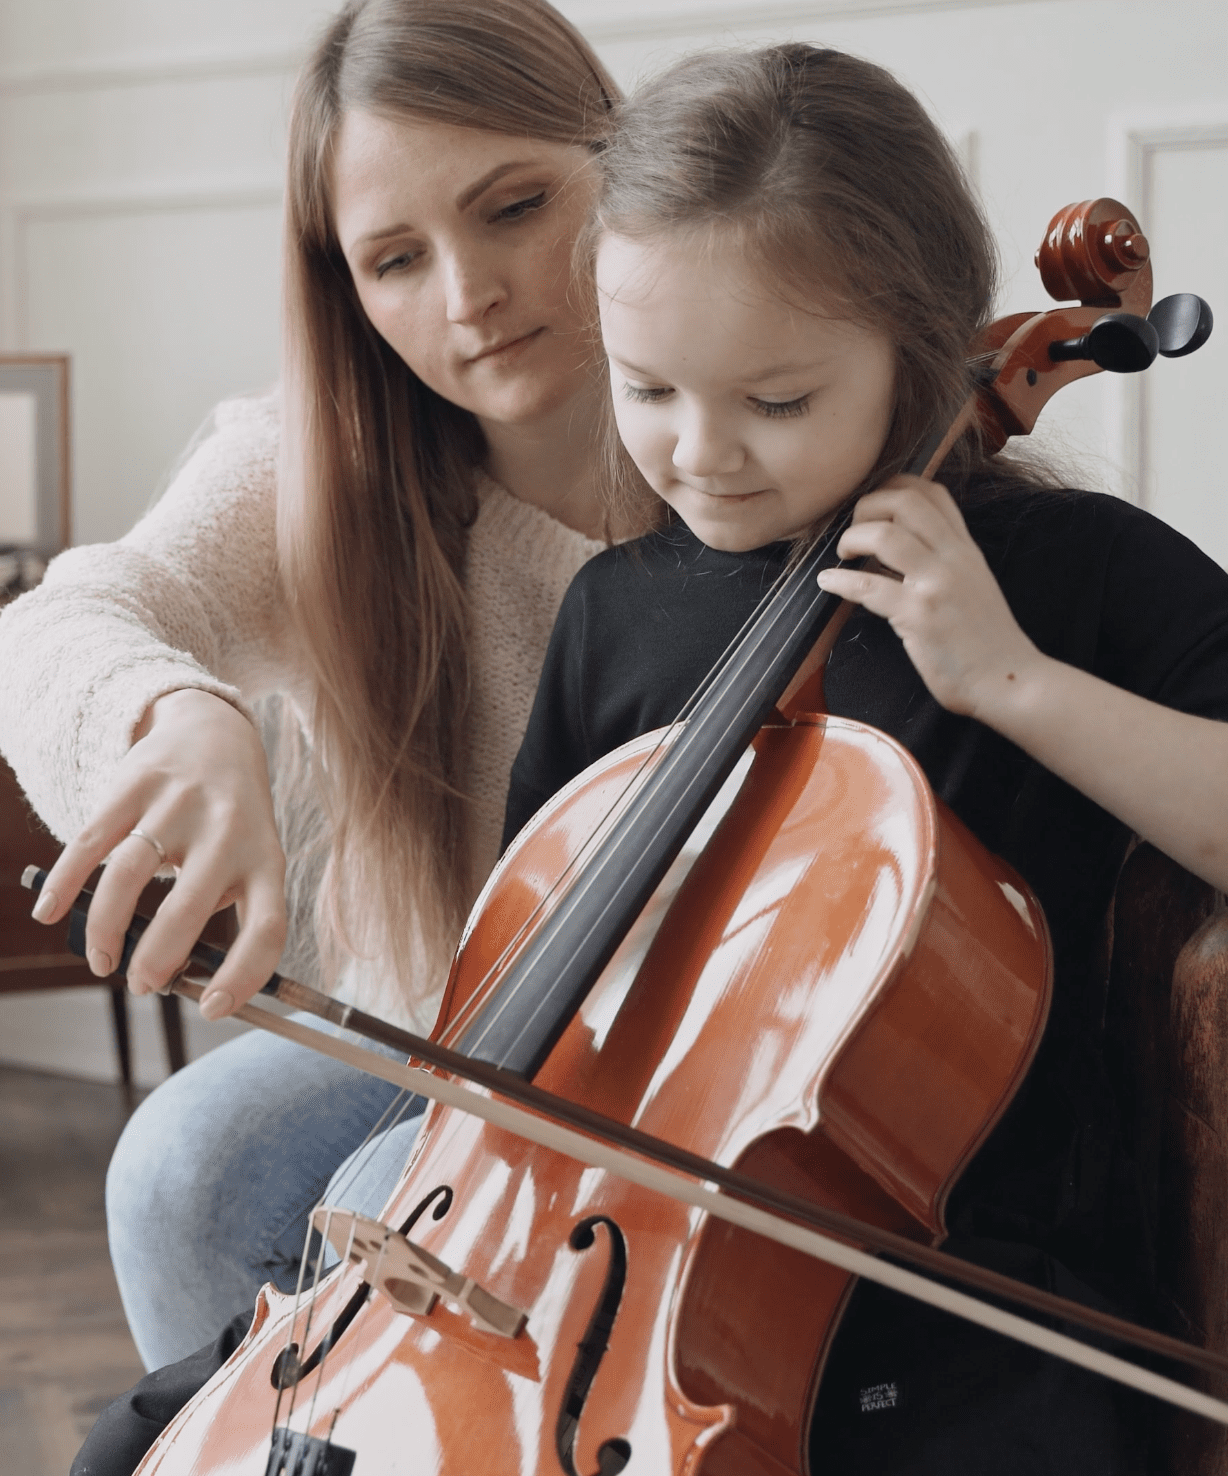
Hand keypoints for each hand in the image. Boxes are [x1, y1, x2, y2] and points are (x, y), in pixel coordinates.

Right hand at [31, 689, 286, 1017]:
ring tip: (101, 959)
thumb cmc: (232, 823)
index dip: (243, 976)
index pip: (267, 929)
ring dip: (105, 928)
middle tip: (139, 984)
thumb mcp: (249, 861)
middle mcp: (228, 832)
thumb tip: (166, 972)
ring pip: (129, 876)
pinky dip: (64, 883)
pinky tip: (48, 912)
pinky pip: (91, 841)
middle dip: (156, 958)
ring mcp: (180, 805)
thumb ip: (217, 910)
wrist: (217, 733)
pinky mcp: (136, 784)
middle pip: (189, 907)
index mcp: (265, 861)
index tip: (211, 1009)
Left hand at [816, 476, 1043, 717]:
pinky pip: (868, 586)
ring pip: (885, 535)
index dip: (894, 487)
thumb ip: (943, 562)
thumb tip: (900, 551)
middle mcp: (953, 557)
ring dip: (852, 538)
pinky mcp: (918, 616)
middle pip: (905, 501)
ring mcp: (936, 584)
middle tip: (853, 530)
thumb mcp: (974, 585)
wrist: (1008, 678)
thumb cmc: (986, 640)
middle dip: (867, 506)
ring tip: (843, 554)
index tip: (873, 506)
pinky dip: (841, 580)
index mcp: (965, 548)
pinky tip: (828, 582)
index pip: (932, 493)